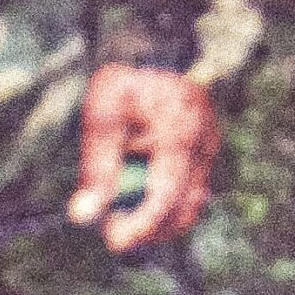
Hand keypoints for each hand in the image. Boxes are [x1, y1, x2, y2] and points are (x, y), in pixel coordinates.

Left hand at [67, 63, 219, 251]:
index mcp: (181, 130)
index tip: (113, 241)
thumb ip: (97, 167)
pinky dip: (166, 204)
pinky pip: (191, 192)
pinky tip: (138, 200)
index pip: (167, 193)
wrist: (152, 52)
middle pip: (185, 207)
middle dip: (148, 229)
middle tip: (111, 231)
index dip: (141, 224)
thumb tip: (81, 217)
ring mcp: (212, 149)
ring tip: (120, 216)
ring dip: (158, 221)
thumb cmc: (122, 84)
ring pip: (192, 205)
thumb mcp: (101, 115)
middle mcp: (206, 143)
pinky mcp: (208, 154)